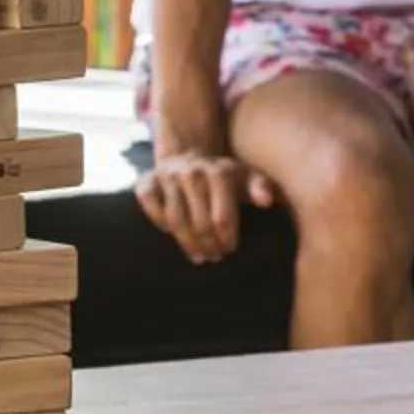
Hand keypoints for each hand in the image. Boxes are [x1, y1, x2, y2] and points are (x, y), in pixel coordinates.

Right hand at [135, 150, 277, 265]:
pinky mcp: (146, 180)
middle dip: (209, 245)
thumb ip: (260, 187)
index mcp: (219, 172)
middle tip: (214, 257)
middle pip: (199, 223)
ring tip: (199, 256)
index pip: (221, 218)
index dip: (226, 240)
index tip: (229, 250)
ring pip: (175, 219)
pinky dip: (158, 222)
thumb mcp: (247, 178)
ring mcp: (167, 175)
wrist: (189, 157)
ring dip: (187, 243)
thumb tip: (266, 201)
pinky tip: (170, 233)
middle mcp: (192, 171)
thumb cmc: (224, 178)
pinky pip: (149, 205)